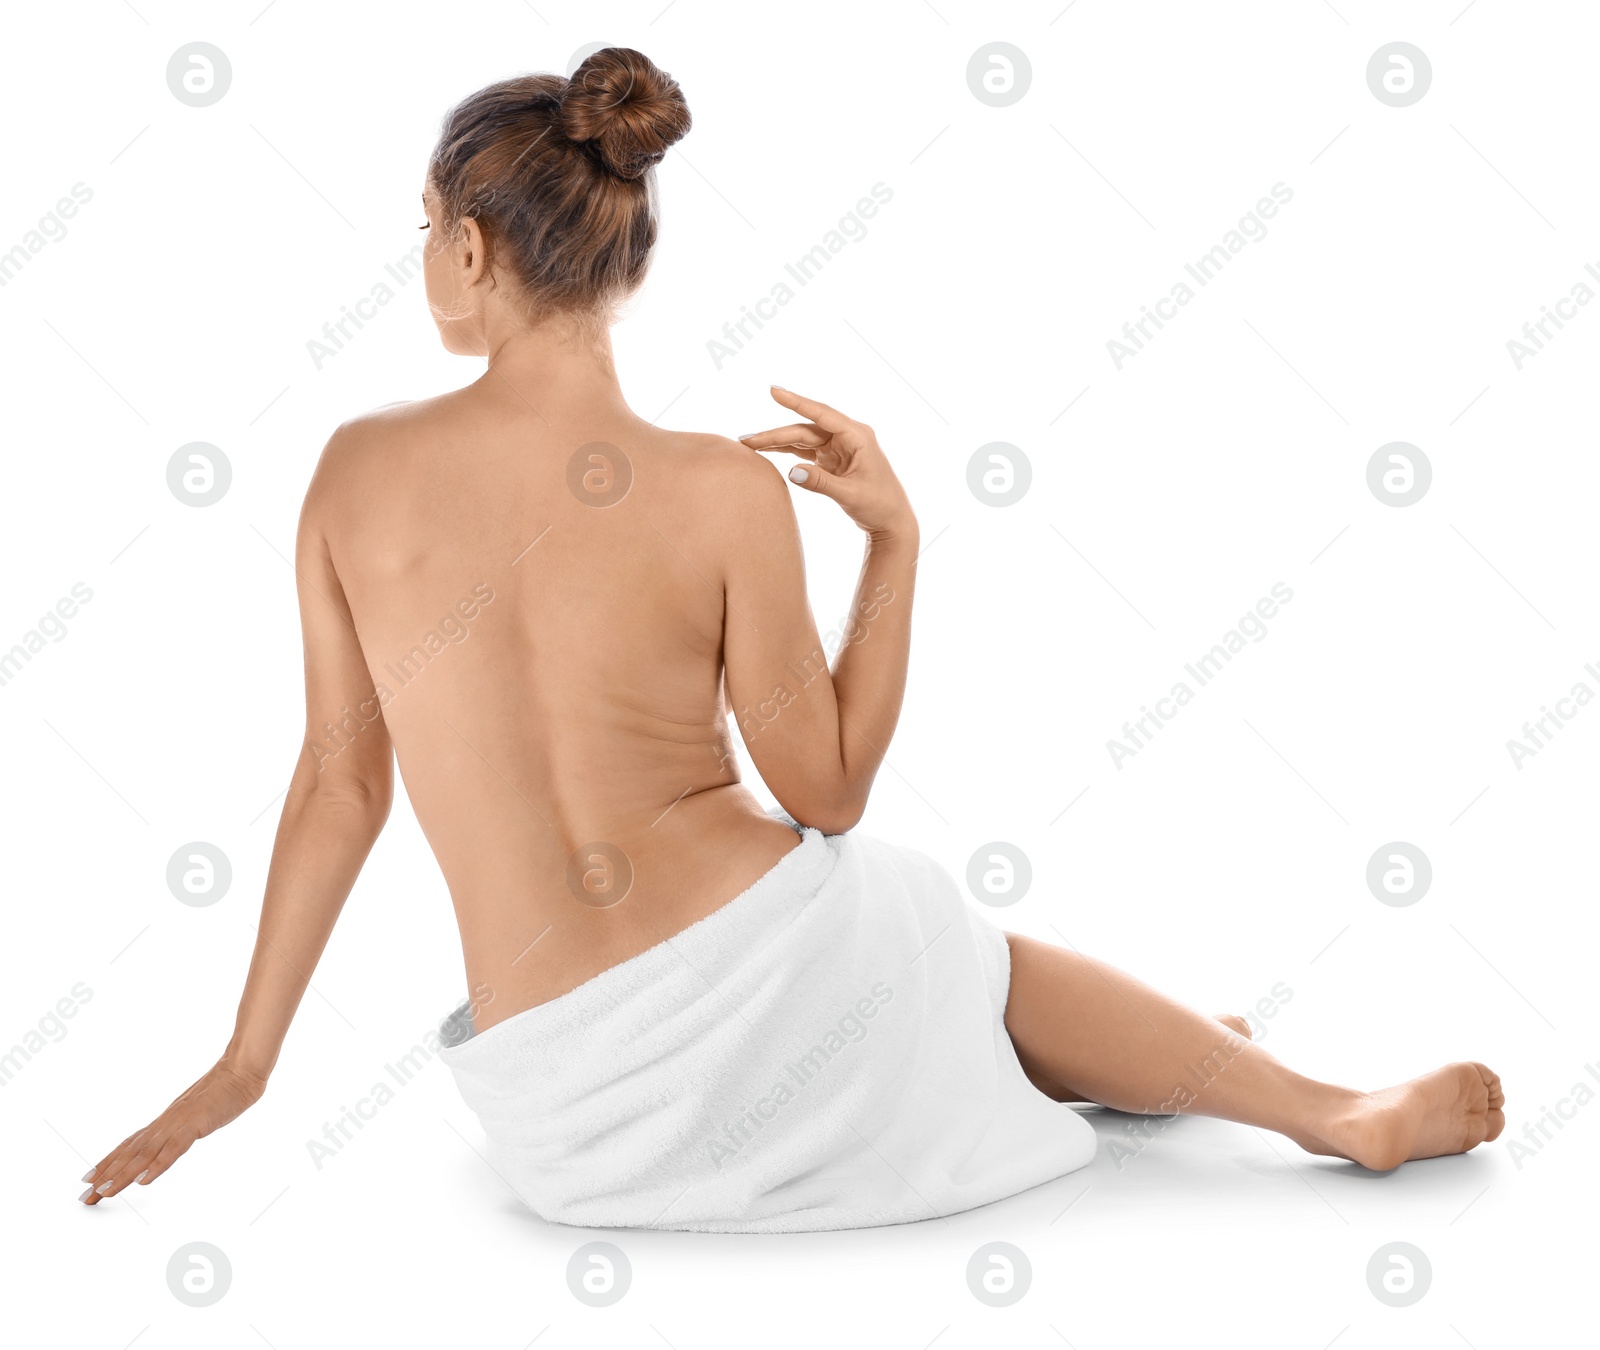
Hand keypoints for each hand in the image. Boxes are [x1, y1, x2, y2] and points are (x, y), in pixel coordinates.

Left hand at [79, 1059, 265, 1204]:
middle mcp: (165, 1122)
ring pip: (145, 1153)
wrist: (242, 1069)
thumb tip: (176, 1138)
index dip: (108, 1162)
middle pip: (130, 1152)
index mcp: (166, 1121)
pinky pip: (174, 1148)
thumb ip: (185, 1126)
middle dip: (106, 1176)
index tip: (89, 1179)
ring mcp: (179, 1123)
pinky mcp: (195, 1124)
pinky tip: (144, 1181)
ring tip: (103, 1192)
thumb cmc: (226, 1089)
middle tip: (85, 1197)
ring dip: (122, 1174)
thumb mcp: (199, 1112)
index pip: (130, 1144)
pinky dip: (157, 1165)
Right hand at [739, 387, 916, 542]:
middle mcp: (847, 436)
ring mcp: (839, 447)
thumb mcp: (850, 495)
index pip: (822, 414)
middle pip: (805, 429)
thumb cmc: (880, 505)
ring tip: (750, 445)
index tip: (774, 391)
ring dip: (778, 442)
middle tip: (746, 440)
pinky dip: (787, 451)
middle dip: (776, 434)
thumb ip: (821, 483)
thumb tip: (791, 471)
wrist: (892, 522)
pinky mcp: (833, 459)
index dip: (797, 402)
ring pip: (803, 439)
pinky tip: (768, 451)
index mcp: (857, 436)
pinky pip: (805, 450)